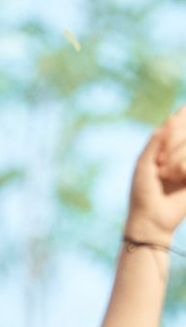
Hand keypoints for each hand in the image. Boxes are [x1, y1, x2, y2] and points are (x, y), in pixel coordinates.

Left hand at [127, 105, 185, 242]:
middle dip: (171, 148)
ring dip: (176, 160)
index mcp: (162, 148)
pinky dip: (184, 167)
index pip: (175, 124)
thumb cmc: (143, 192)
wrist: (153, 219)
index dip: (181, 116)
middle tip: (161, 167)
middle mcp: (178, 153)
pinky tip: (182, 179)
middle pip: (182, 132)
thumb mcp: (144, 164)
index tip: (184, 107)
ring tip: (168, 176)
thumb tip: (170, 119)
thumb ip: (156, 141)